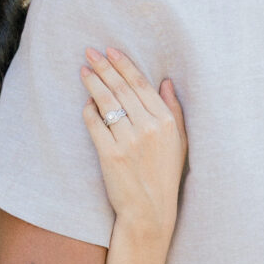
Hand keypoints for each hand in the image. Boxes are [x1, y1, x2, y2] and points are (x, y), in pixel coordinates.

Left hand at [81, 47, 186, 241]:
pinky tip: (86, 102)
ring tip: (83, 70)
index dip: (124, 65)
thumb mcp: (180, 142)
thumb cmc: (165, 176)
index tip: (110, 51)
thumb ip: (175, 110)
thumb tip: (165, 82)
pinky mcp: (111, 155)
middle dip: (104, 67)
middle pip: (122, 89)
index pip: (142, 85)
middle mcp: (149, 128)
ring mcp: (129, 141)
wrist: (149, 212)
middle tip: (90, 52)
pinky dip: (89, 111)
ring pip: (107, 103)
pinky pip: (96, 124)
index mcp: (167, 122)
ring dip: (93, 83)